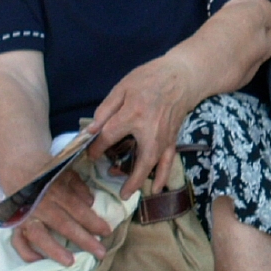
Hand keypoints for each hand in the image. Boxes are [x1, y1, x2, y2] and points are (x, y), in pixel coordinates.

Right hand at [11, 170, 111, 265]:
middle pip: (64, 224)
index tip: (107, 232)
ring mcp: (27, 215)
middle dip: (83, 239)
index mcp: (56, 190)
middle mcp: (41, 204)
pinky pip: (17, 241)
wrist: (16, 163)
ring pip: (39, 235)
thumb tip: (91, 202)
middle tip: (100, 253)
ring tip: (70, 262)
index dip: (93, 221)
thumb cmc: (47, 170)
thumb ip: (78, 186)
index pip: (77, 208)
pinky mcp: (16, 223)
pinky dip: (26, 251)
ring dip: (54, 250)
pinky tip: (39, 261)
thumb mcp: (65, 171)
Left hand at [88, 54, 193, 197]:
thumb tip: (91, 130)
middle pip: (137, 160)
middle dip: (123, 175)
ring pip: (152, 164)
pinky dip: (164, 176)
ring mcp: (164, 137)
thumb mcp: (122, 87)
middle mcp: (150, 130)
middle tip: (110, 183)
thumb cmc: (148, 79)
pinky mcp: (173, 139)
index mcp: (133, 114)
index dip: (96, 146)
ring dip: (140, 180)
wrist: (181, 77)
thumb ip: (106, 109)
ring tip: (127, 194)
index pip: (109, 136)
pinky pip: (169, 161)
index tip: (89, 153)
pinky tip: (157, 189)